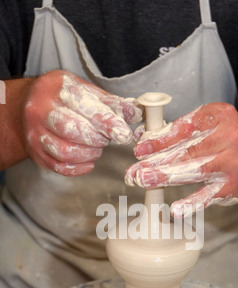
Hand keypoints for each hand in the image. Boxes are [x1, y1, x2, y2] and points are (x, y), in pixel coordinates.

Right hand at [23, 70, 142, 175]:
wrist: (21, 108)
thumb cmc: (58, 98)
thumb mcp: (82, 89)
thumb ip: (109, 102)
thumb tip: (135, 113)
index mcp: (55, 89)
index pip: (83, 106)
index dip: (106, 122)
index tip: (123, 133)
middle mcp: (40, 111)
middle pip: (72, 130)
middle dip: (97, 138)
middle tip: (107, 138)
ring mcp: (35, 134)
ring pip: (65, 151)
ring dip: (89, 153)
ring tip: (96, 148)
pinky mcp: (36, 153)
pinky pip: (59, 167)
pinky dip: (79, 168)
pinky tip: (88, 161)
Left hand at [125, 103, 237, 216]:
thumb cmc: (225, 143)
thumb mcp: (208, 126)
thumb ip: (180, 130)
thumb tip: (145, 140)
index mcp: (221, 116)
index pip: (185, 127)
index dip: (160, 139)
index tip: (140, 148)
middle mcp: (230, 138)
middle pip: (187, 150)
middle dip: (156, 161)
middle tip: (135, 170)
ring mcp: (233, 163)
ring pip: (194, 171)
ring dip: (165, 177)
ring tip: (144, 181)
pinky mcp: (232, 186)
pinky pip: (208, 196)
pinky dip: (191, 204)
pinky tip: (176, 209)